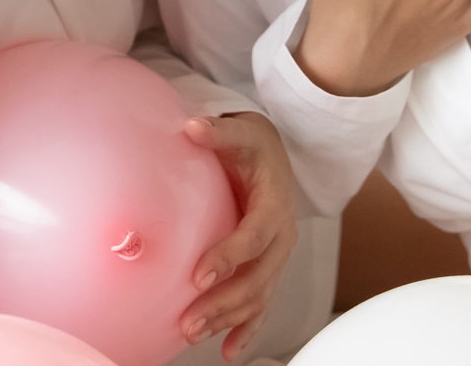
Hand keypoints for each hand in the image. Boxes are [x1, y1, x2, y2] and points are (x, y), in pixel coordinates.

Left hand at [179, 112, 299, 360]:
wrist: (274, 157)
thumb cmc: (252, 146)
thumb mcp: (240, 133)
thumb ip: (218, 133)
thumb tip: (191, 127)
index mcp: (274, 205)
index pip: (255, 237)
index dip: (230, 257)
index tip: (199, 276)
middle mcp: (281, 237)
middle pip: (257, 279)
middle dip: (224, 304)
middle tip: (189, 321)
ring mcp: (276, 258)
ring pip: (257, 297)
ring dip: (228, 320)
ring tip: (193, 334)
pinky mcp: (267, 269)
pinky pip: (260, 305)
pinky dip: (247, 329)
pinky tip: (229, 351)